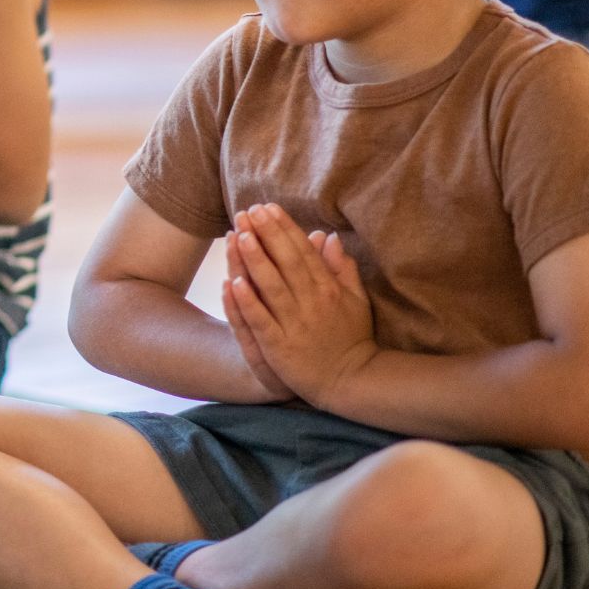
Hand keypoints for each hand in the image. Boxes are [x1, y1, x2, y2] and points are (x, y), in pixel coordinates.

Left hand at [228, 203, 377, 409]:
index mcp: (328, 290)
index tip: (268, 208)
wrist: (351, 380)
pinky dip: (248, 301)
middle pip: (286, 263)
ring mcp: (295, 324)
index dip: (285, 229)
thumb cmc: (351, 338)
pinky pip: (261, 320)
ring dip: (255, 260)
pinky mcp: (280, 346)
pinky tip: (233, 282)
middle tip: (249, 211)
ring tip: (240, 234)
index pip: (304, 252)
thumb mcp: (356, 300)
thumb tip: (330, 237)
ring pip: (272, 287)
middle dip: (267, 235)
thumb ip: (342, 268)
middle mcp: (312, 303)